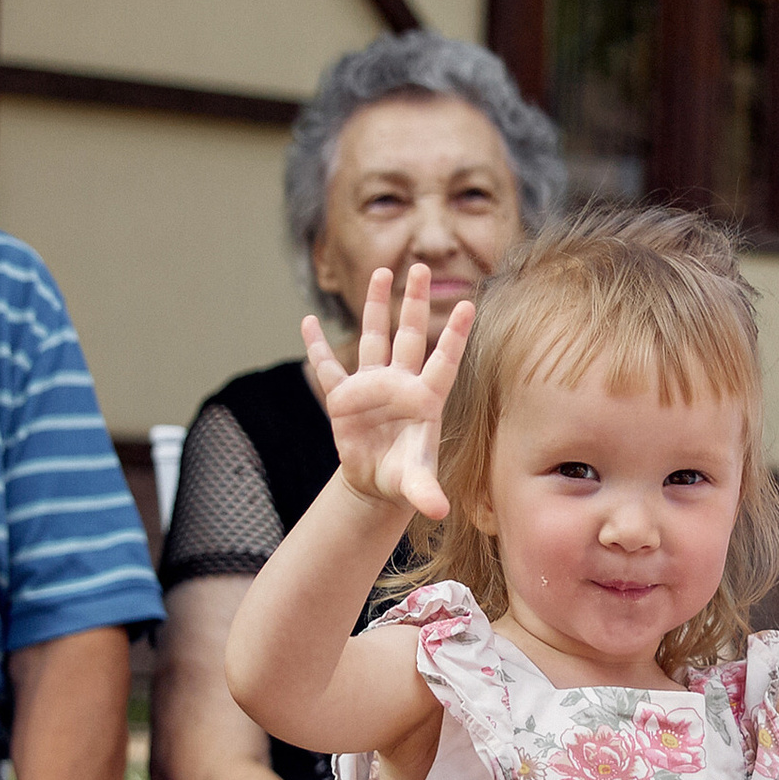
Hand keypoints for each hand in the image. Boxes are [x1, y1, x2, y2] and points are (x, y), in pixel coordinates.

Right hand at [304, 260, 473, 522]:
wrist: (377, 481)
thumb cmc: (404, 477)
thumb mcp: (416, 484)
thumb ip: (426, 493)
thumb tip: (439, 512)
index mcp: (424, 400)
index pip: (443, 361)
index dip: (454, 336)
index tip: (470, 305)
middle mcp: (400, 383)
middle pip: (409, 335)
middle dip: (415, 302)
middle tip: (423, 267)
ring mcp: (372, 385)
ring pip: (374, 337)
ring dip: (376, 306)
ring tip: (381, 272)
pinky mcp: (344, 396)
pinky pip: (328, 367)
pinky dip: (316, 346)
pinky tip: (308, 321)